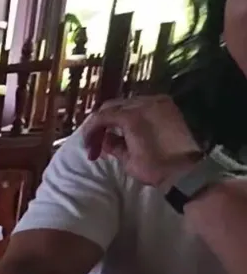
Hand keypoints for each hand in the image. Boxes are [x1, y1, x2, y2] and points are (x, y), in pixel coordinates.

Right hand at [80, 96, 201, 186]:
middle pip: (113, 106)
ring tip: (113, 135)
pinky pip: (143, 105)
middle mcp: (145, 103)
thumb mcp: (127, 160)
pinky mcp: (168, 107)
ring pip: (127, 103)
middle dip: (102, 123)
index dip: (90, 131)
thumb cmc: (155, 168)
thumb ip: (112, 145)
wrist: (187, 171)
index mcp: (132, 116)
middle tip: (97, 141)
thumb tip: (106, 140)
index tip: (88, 146)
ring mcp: (159, 102)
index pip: (102, 116)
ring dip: (116, 117)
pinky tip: (129, 128)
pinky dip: (132, 114)